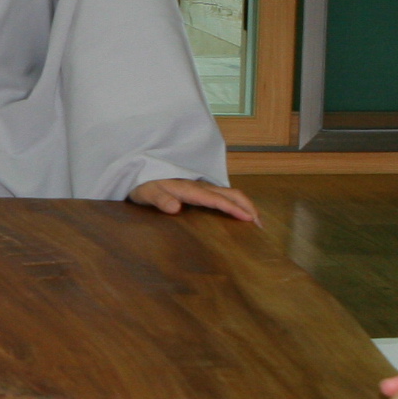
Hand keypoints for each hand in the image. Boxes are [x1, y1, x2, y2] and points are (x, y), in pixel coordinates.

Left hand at [128, 176, 258, 222]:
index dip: (234, 208)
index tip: (249, 219)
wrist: (137, 173)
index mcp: (190, 189)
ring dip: (245, 205)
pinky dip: (236, 204)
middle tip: (261, 225)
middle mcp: (199, 186)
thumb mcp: (147, 193)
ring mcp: (200, 187)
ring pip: (229, 193)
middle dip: (248, 206)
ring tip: (256, 221)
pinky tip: (238, 214)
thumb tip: (176, 208)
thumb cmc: (142, 184)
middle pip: (230, 193)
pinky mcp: (199, 190)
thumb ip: (160, 200)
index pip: (217, 199)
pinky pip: (222, 195)